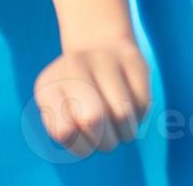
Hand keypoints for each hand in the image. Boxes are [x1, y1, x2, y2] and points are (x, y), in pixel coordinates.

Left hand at [33, 38, 150, 156]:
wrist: (97, 47)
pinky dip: (139, 115)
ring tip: (117, 122)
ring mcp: (103, 57)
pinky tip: (129, 104)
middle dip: (105, 141)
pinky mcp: (132, 58)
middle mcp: (73, 65)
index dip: (80, 145)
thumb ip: (66, 132)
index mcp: (48, 85)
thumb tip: (75, 132)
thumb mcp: (61, 115)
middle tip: (104, 134)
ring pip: (123, 115)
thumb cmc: (78, 97)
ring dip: (125, 132)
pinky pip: (143, 104)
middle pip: (94, 120)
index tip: (82, 135)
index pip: (63, 131)